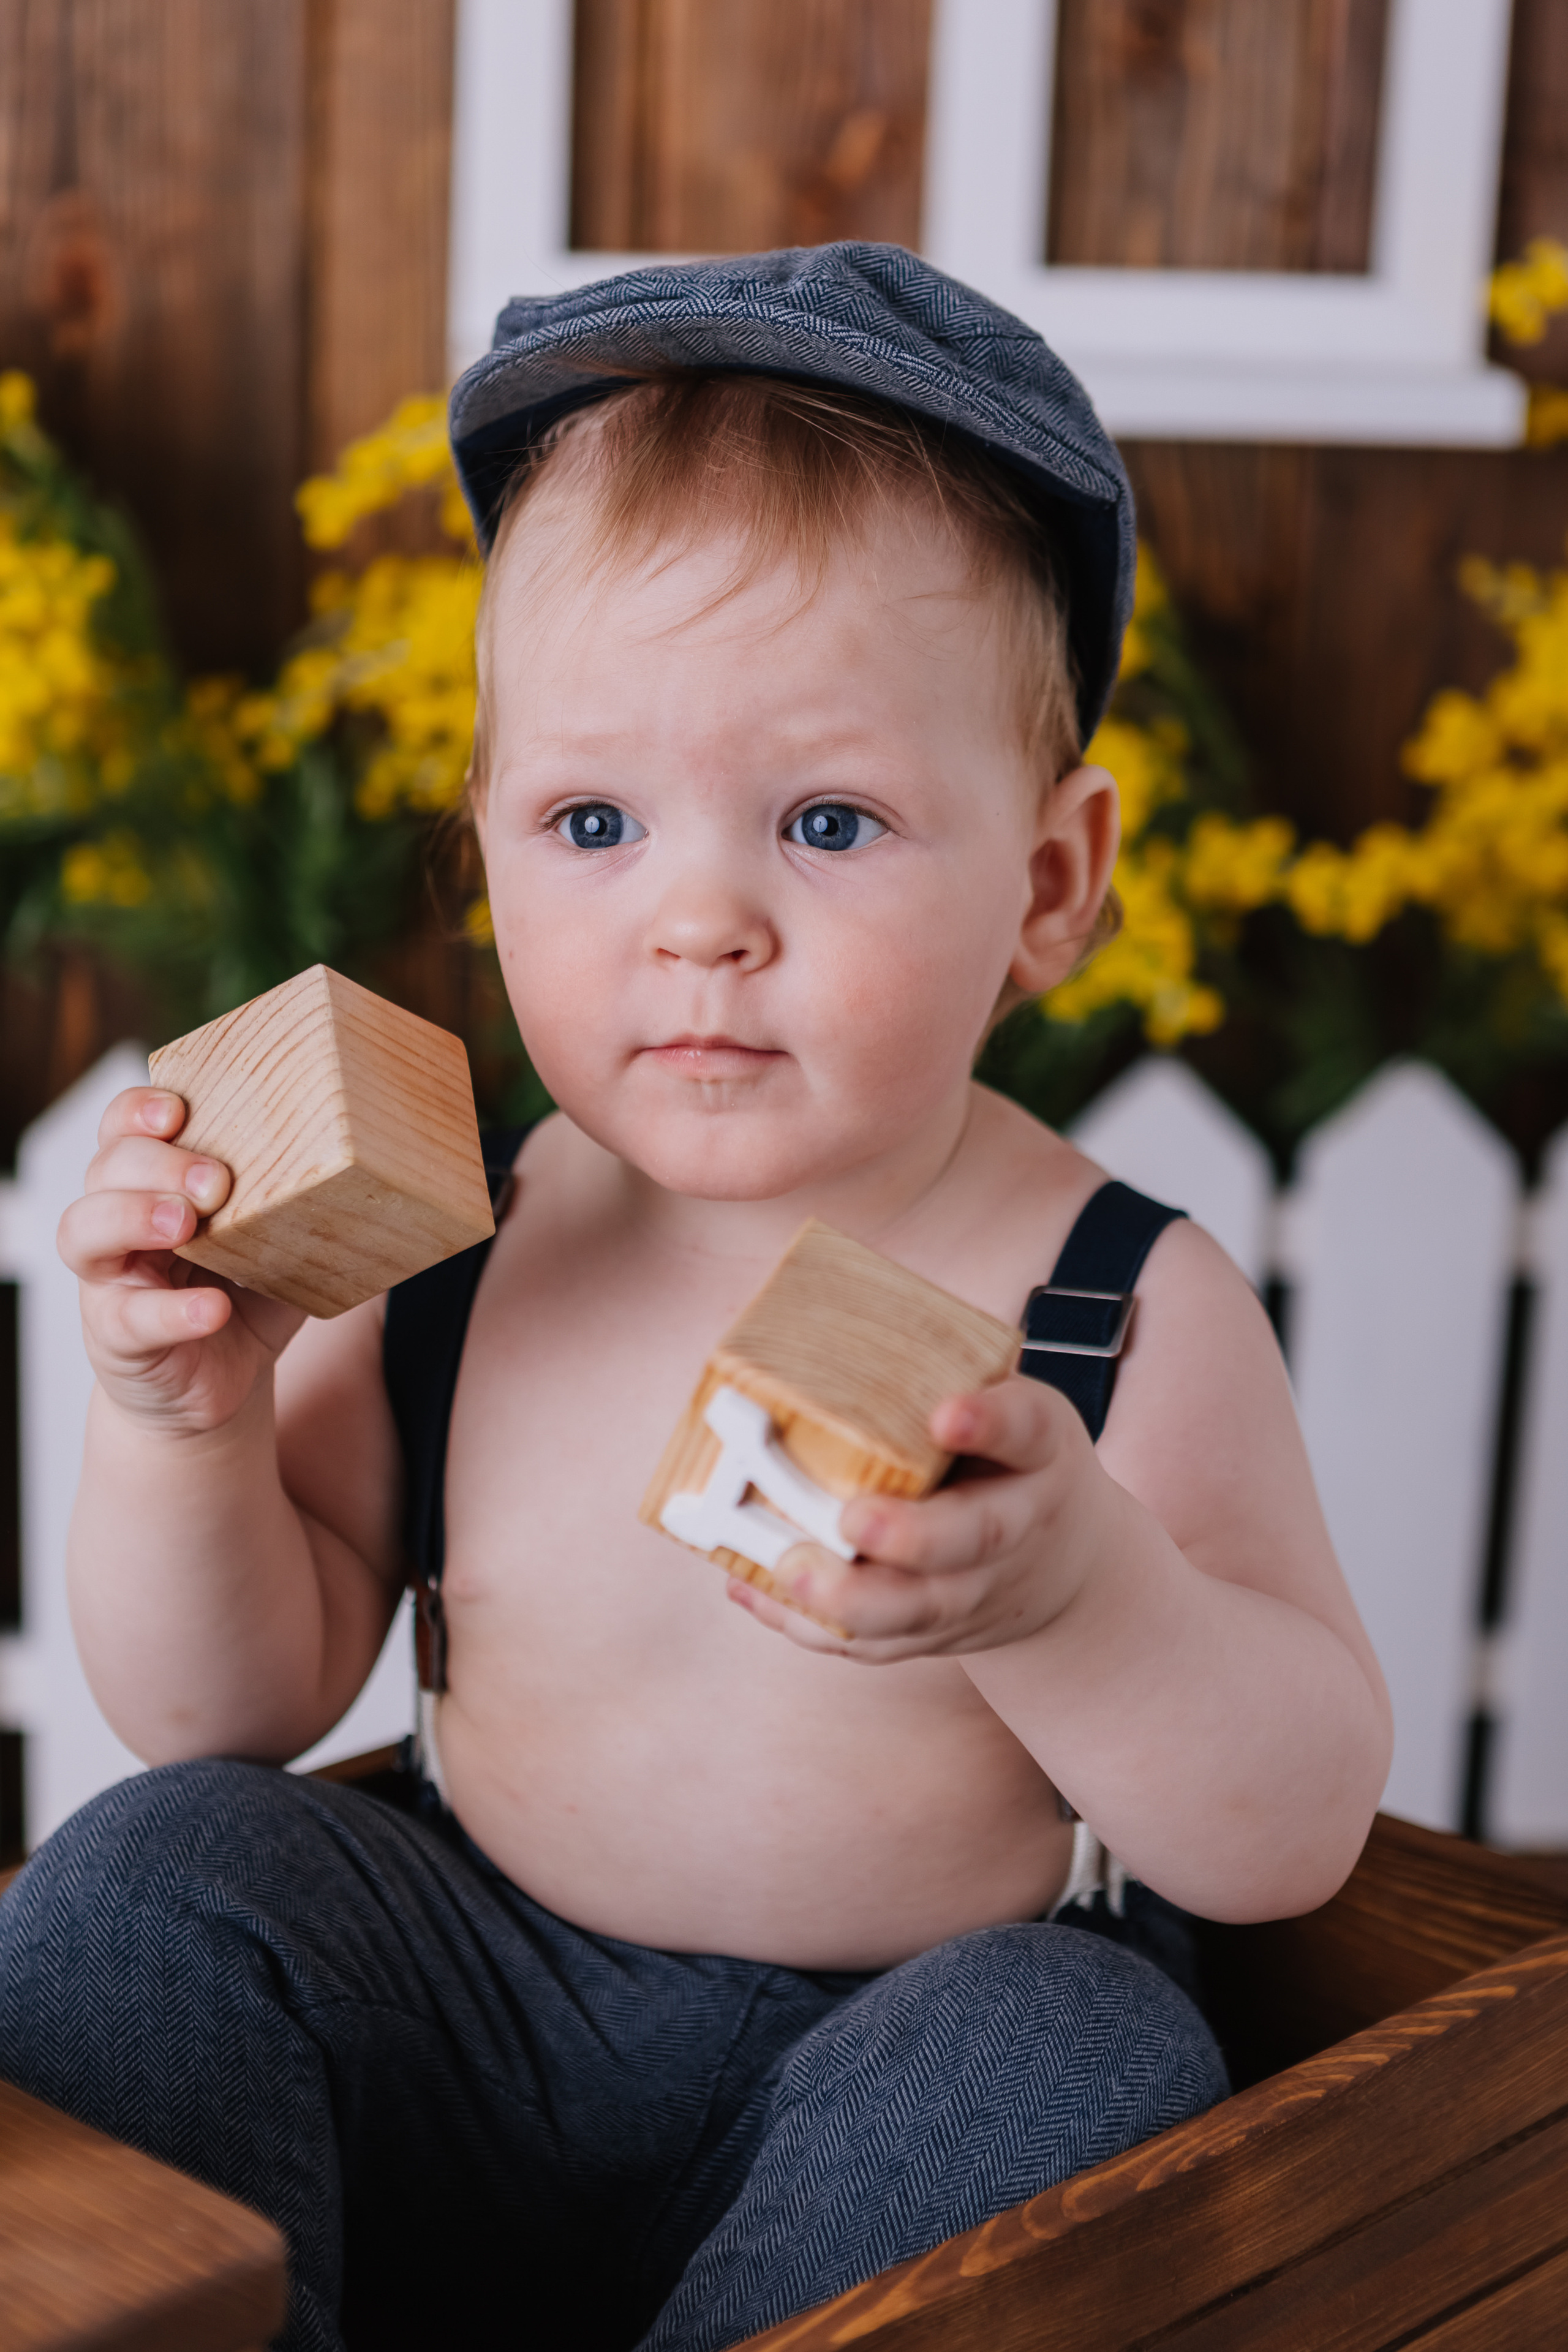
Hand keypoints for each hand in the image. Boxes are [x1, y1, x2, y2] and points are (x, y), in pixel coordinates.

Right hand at [57, 1086, 304, 1434]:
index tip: (178, 1110)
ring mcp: (109, 1281)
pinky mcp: (116, 1337)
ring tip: (187, 1224)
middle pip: (105, 1169)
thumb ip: (296, 1206)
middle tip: (216, 1181)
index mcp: (150, 1186)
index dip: (138, 1110)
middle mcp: (116, 1223)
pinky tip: (210, 1309)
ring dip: (134, 1215)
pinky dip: (171, 1312)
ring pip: (82, 1231)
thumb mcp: (274, 1243)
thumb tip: (368, 1170)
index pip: (123, 1130)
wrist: (218, 1385)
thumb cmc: (242, 1299)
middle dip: (157, 1164)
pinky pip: (129, 1318)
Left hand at [729, 1376, 1114, 1661]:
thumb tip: (814, 1329)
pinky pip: (873, 1642)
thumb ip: (942, 1378)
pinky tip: (753, 1587)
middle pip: (973, 1540)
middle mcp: (1017, 1528)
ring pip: (921, 1609)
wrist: (1066, 1565)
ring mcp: (978, 1591)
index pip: (1025, 1429)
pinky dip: (808, 1624)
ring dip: (851, 1598)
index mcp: (1037, 1453)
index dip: (989, 1422)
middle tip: (853, 1519)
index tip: (948, 1413)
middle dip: (910, 1536)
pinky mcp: (934, 1633)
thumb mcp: (1012, 1409)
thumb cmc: (1011, 1464)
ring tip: (789, 1568)